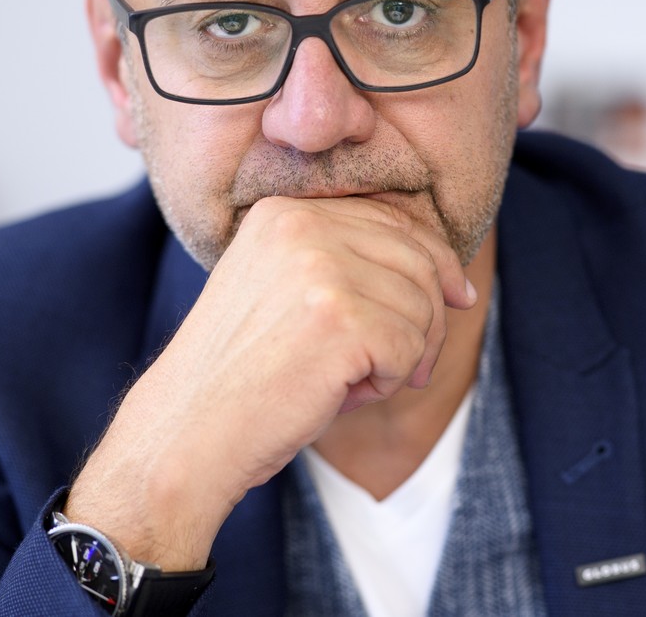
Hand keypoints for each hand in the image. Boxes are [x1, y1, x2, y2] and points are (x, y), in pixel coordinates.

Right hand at [63, 195, 475, 569]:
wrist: (188, 433)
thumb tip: (452, 275)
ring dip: (404, 356)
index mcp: (285, 212)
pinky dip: (389, 382)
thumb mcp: (284, 291)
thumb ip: (346, 263)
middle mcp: (302, 225)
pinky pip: (410, 348)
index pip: (393, 218)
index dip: (436, 260)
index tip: (457, 296)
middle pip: (417, 258)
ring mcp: (321, 269)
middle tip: (414, 366)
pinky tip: (343, 394)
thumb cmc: (242, 376)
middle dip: (431, 316)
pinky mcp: (341, 319)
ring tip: (350, 381)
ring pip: (420, 306)